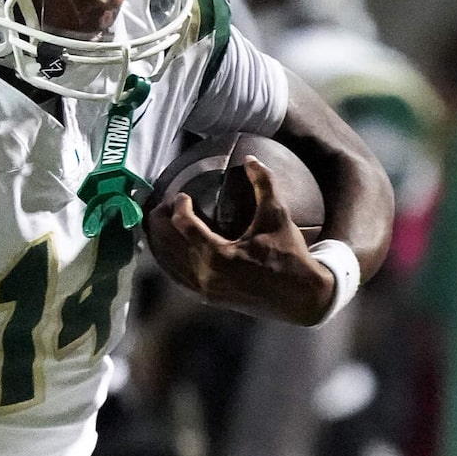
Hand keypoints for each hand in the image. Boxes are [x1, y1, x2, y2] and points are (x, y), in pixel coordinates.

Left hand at [143, 160, 337, 324]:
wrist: (299, 297)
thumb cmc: (289, 254)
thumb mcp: (277, 216)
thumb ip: (264, 184)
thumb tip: (251, 158)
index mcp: (220, 255)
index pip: (184, 226)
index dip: (179, 207)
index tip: (183, 196)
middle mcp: (205, 275)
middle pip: (166, 244)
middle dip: (159, 222)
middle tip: (161, 204)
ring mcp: (203, 289)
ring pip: (166, 263)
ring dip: (158, 241)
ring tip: (156, 222)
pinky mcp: (205, 297)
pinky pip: (176, 276)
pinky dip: (167, 259)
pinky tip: (166, 247)